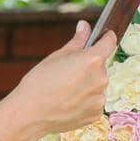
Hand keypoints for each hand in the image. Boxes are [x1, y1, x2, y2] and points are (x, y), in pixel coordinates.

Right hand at [0, 20, 115, 140]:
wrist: (30, 113)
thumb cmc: (40, 81)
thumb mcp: (58, 55)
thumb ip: (78, 40)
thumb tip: (85, 25)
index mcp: (92, 60)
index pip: (109, 42)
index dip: (106, 37)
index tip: (104, 36)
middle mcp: (101, 79)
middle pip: (100, 67)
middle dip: (89, 67)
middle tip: (68, 72)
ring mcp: (100, 99)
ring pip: (96, 85)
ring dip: (87, 85)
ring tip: (66, 90)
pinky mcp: (96, 114)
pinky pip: (94, 102)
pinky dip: (84, 101)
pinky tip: (68, 102)